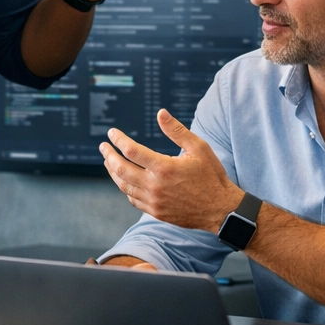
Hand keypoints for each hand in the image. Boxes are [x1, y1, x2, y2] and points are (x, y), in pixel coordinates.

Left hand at [99, 109, 242, 231]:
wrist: (221, 209)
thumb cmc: (211, 176)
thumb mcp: (199, 148)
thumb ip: (177, 131)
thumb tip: (160, 113)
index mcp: (164, 168)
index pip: (131, 151)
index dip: (119, 140)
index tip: (112, 133)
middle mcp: (155, 186)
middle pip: (121, 169)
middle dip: (108, 156)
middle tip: (103, 147)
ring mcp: (154, 201)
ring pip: (124, 186)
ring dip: (113, 172)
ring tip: (108, 162)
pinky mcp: (156, 211)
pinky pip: (133, 199)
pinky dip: (125, 188)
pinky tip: (125, 181)